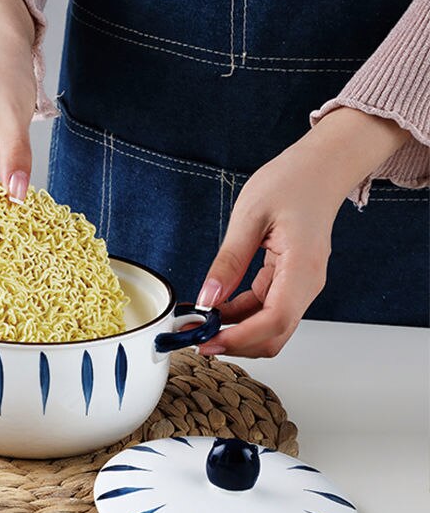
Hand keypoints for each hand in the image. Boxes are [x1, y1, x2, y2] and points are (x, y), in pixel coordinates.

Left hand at [196, 107, 410, 357]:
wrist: (319, 169)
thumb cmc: (291, 182)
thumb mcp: (249, 216)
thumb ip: (229, 261)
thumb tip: (207, 298)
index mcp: (302, 266)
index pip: (275, 319)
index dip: (240, 338)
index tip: (207, 341)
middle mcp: (306, 283)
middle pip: (274, 334)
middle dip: (235, 343)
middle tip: (194, 338)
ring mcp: (300, 285)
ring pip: (269, 327)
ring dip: (235, 332)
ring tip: (196, 324)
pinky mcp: (289, 283)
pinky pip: (264, 310)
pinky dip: (239, 317)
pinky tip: (212, 311)